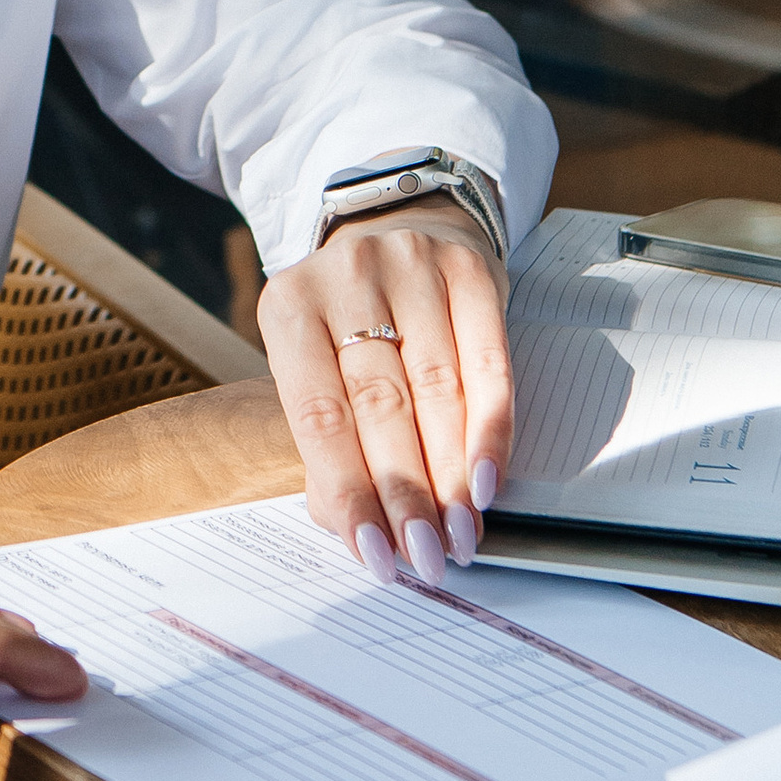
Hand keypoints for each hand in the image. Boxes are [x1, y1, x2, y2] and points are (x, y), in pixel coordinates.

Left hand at [259, 203, 511, 582]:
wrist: (401, 225)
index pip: (319, 414)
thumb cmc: (349, 316)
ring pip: (437, 389)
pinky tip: (489, 480)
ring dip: (452, 475)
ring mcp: (410, 267)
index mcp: (288, 306)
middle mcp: (346, 278)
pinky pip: (488, 363)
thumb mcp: (316, 361)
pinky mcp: (468, 271)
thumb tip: (351, 522)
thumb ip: (327, 438)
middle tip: (425, 554)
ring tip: (460, 533)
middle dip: (406, 492)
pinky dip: (491, 429)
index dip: (348, 488)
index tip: (373, 550)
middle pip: (380, 405)